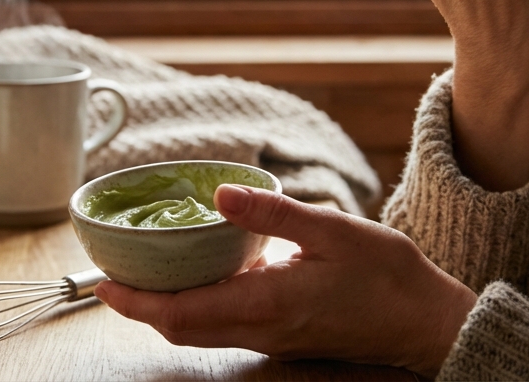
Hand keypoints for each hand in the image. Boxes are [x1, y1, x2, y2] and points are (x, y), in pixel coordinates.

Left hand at [94, 185, 476, 376]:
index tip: (100, 282)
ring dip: (166, 305)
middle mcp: (261, 329)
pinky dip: (198, 302)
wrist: (428, 322)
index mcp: (267, 305)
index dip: (133, 302)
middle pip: (180, 328)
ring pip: (200, 329)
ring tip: (145, 267)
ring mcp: (271, 336)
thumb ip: (273, 213)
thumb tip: (220, 191)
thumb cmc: (388, 278)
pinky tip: (202, 269)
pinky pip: (224, 323)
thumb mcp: (333, 230)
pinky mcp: (282, 333)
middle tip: (111, 269)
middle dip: (139, 304)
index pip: (180, 314)